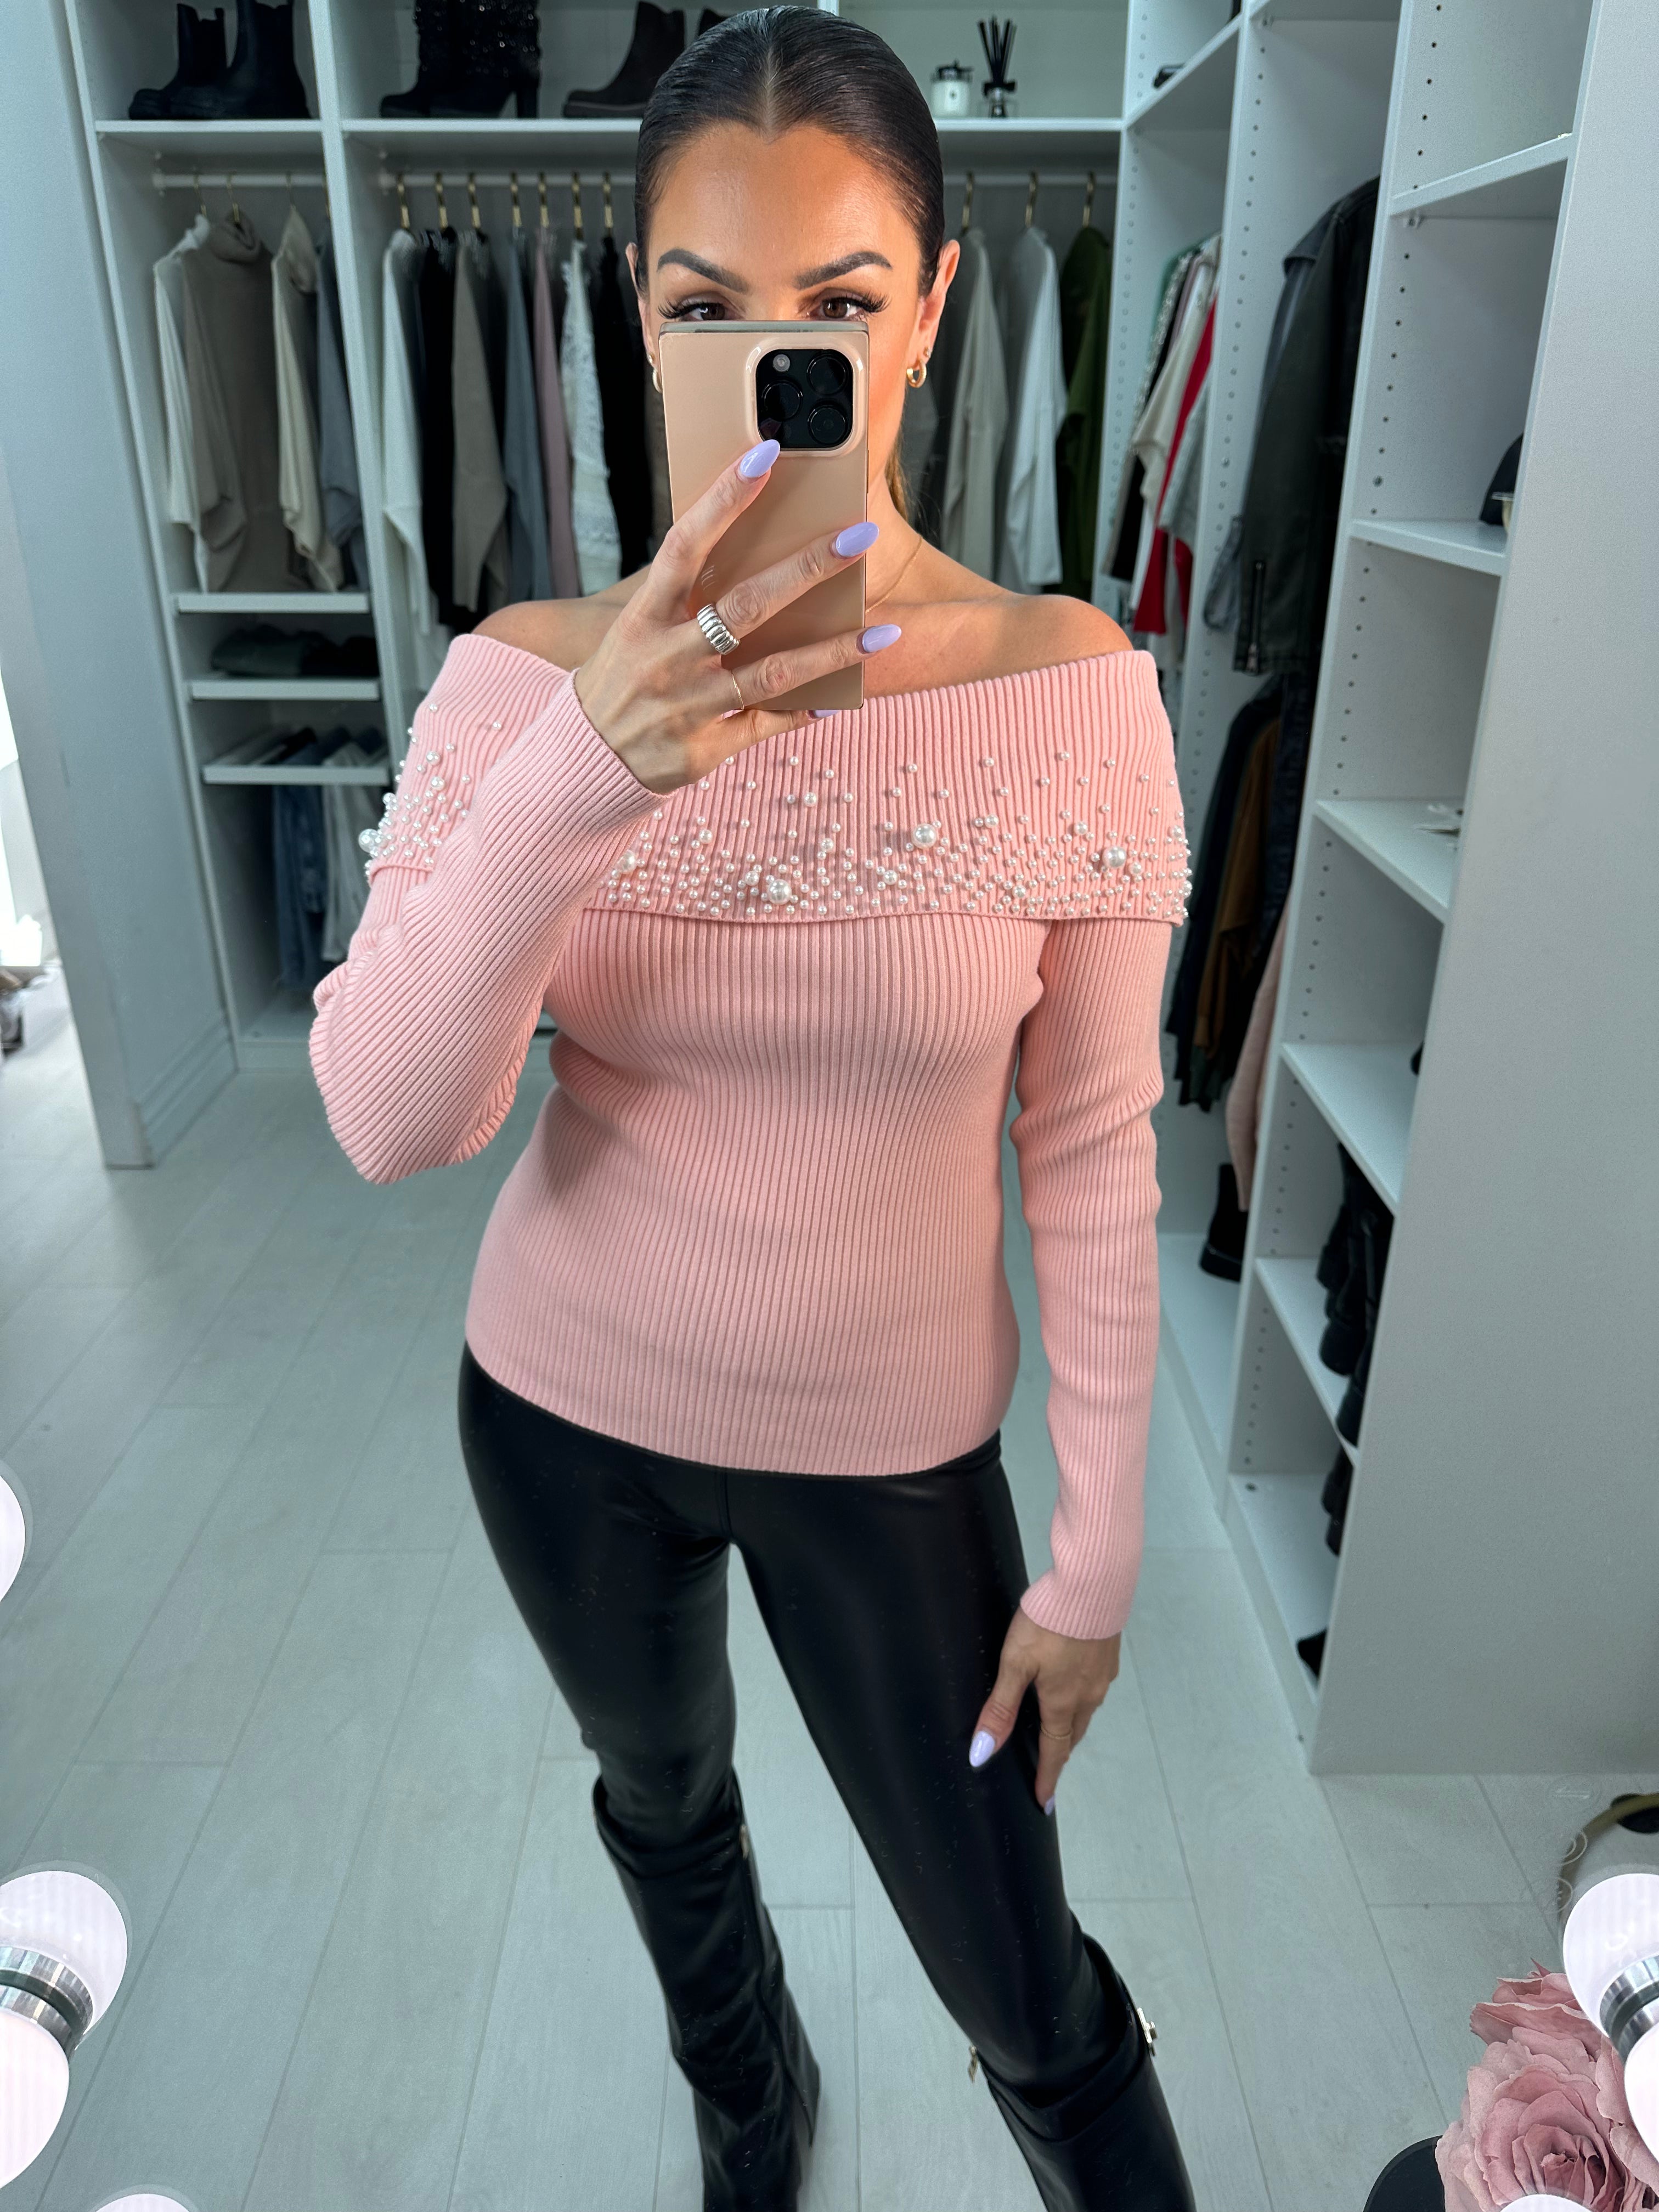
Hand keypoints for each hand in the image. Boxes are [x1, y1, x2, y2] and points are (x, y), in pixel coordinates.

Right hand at [572, 437, 894, 794]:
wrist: (581, 760)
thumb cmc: (622, 678)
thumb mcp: (635, 628)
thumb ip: (684, 595)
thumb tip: (750, 544)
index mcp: (644, 616)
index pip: (685, 546)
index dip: (724, 500)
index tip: (767, 454)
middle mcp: (665, 658)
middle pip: (744, 606)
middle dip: (807, 569)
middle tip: (860, 537)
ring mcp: (686, 706)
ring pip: (770, 673)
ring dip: (831, 651)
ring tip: (884, 632)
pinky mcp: (703, 750)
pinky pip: (765, 725)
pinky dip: (804, 711)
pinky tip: (841, 697)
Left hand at [968, 1610, 1121, 1814]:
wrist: (1093, 1583)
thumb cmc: (1049, 1622)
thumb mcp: (1015, 1663)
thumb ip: (1000, 1708)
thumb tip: (982, 1754)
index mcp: (1062, 1703)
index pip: (1054, 1753)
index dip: (1047, 1779)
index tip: (1043, 1802)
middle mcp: (1087, 1695)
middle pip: (1071, 1735)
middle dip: (1059, 1754)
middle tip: (1048, 1768)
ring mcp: (1102, 1676)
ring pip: (1085, 1712)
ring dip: (1071, 1727)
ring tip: (1057, 1731)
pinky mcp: (1108, 1656)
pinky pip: (1093, 1689)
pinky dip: (1081, 1700)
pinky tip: (1073, 1688)